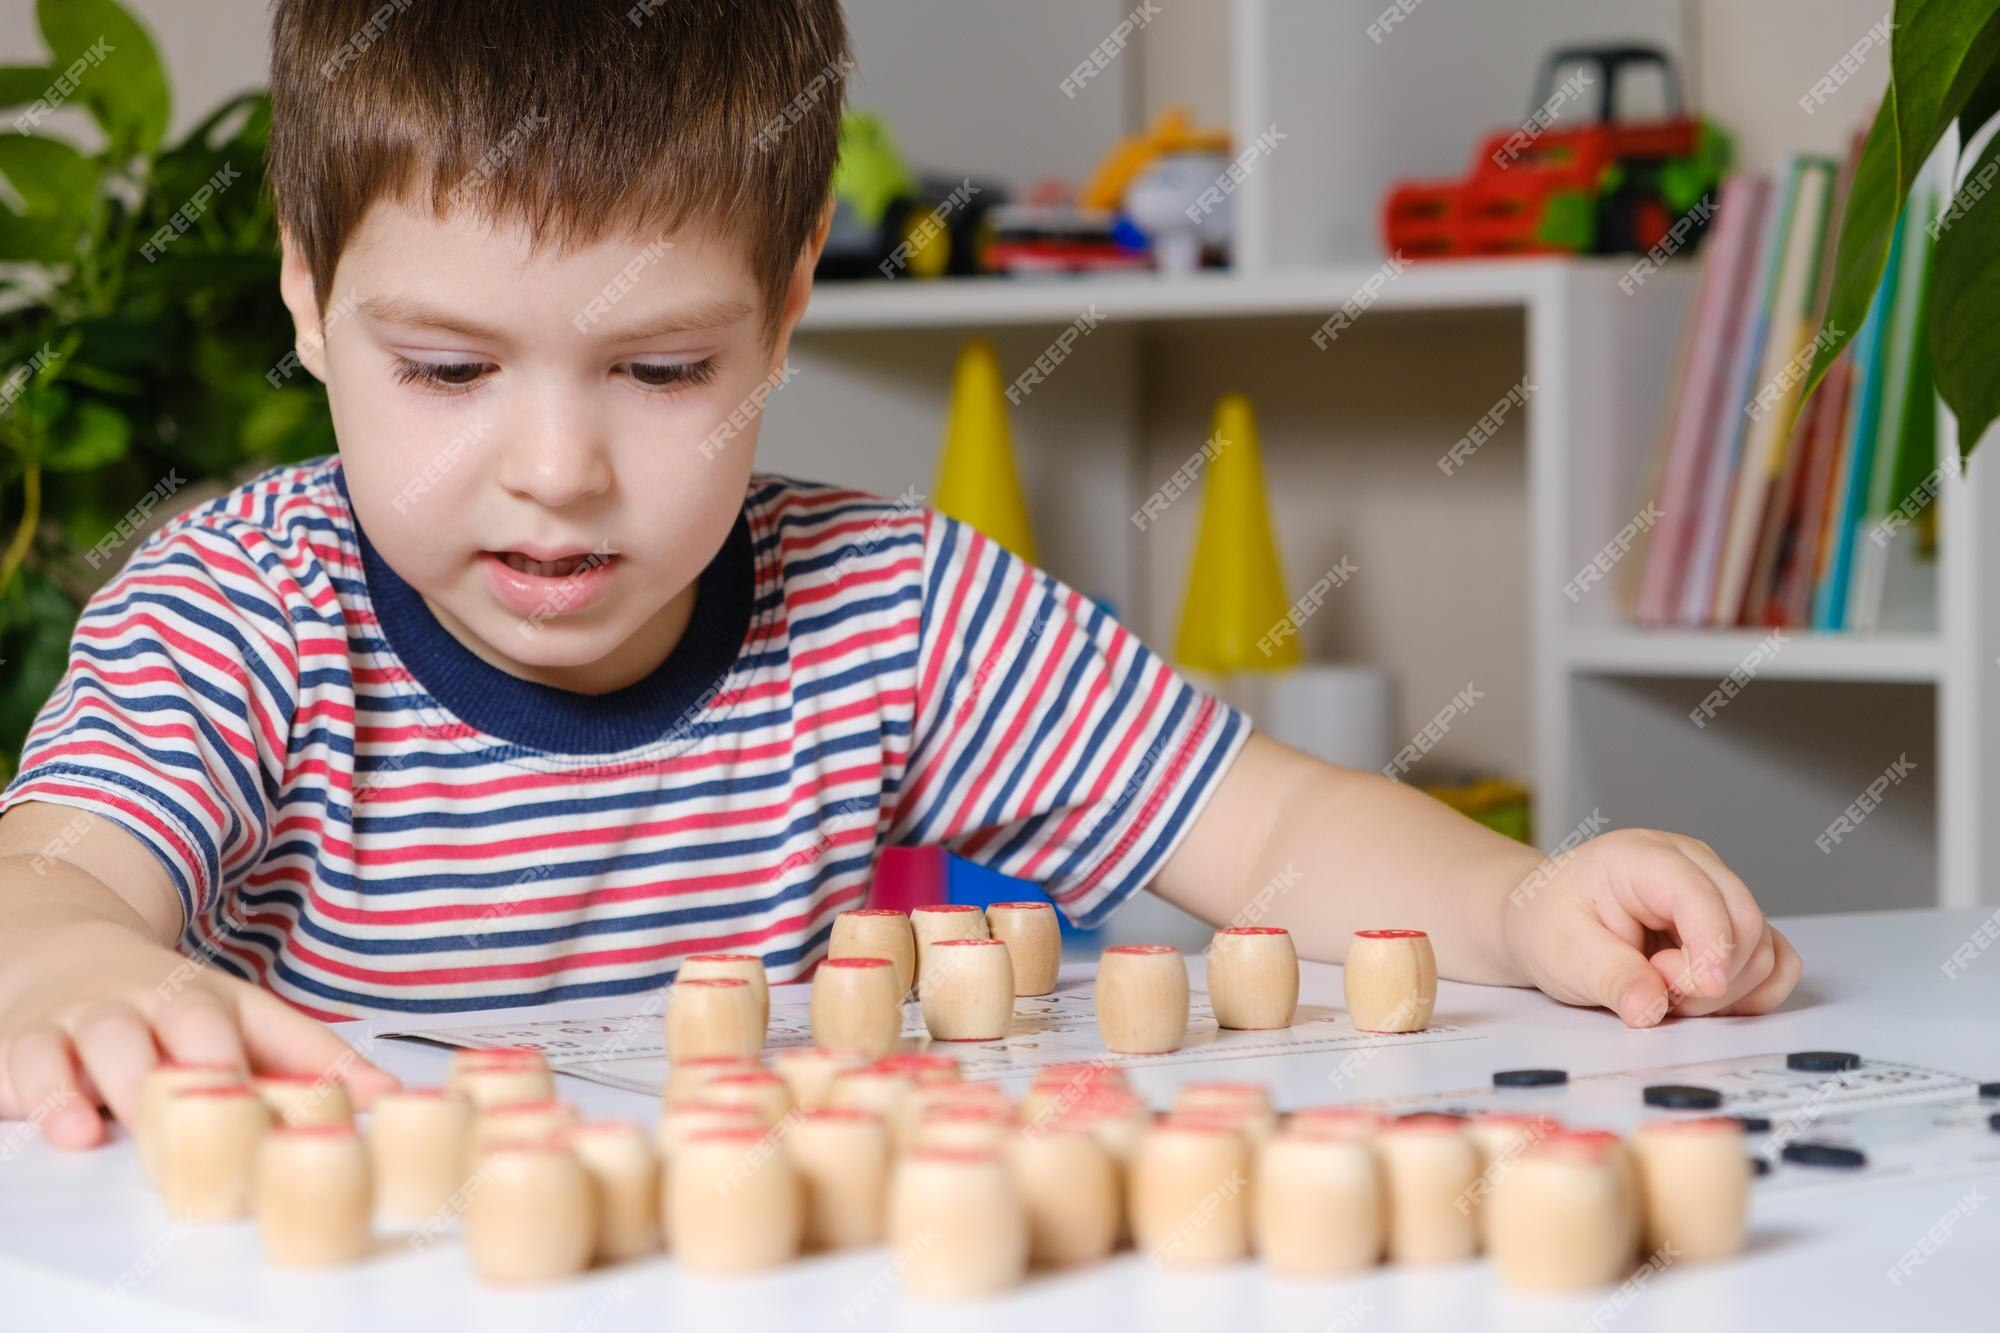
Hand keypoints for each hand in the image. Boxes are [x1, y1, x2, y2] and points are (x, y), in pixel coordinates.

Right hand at [0, 919, 398, 1149]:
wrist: (56, 951)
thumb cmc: (163, 1010)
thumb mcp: (238, 1023)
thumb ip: (307, 1063)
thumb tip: (389, 1095)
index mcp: (218, 1001)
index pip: (277, 1025)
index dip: (320, 1062)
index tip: (364, 1099)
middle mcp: (157, 1003)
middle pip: (193, 1020)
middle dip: (217, 1065)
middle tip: (237, 1112)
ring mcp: (91, 1019)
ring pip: (110, 1038)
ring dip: (130, 1081)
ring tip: (148, 1126)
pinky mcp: (27, 1043)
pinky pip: (31, 1063)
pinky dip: (49, 1097)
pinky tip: (71, 1130)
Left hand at [1499, 828, 1800, 1026]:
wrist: (1545, 921)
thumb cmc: (1551, 926)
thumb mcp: (1563, 954)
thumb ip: (1611, 980)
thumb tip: (1651, 1008)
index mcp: (1642, 857)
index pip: (1701, 896)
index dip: (1711, 947)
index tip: (1699, 990)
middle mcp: (1692, 865)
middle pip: (1744, 924)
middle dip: (1709, 978)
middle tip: (1655, 991)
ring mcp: (1717, 892)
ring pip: (1764, 949)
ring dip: (1725, 990)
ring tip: (1663, 987)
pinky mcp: (1731, 923)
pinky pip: (1773, 962)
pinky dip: (1748, 991)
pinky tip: (1699, 996)